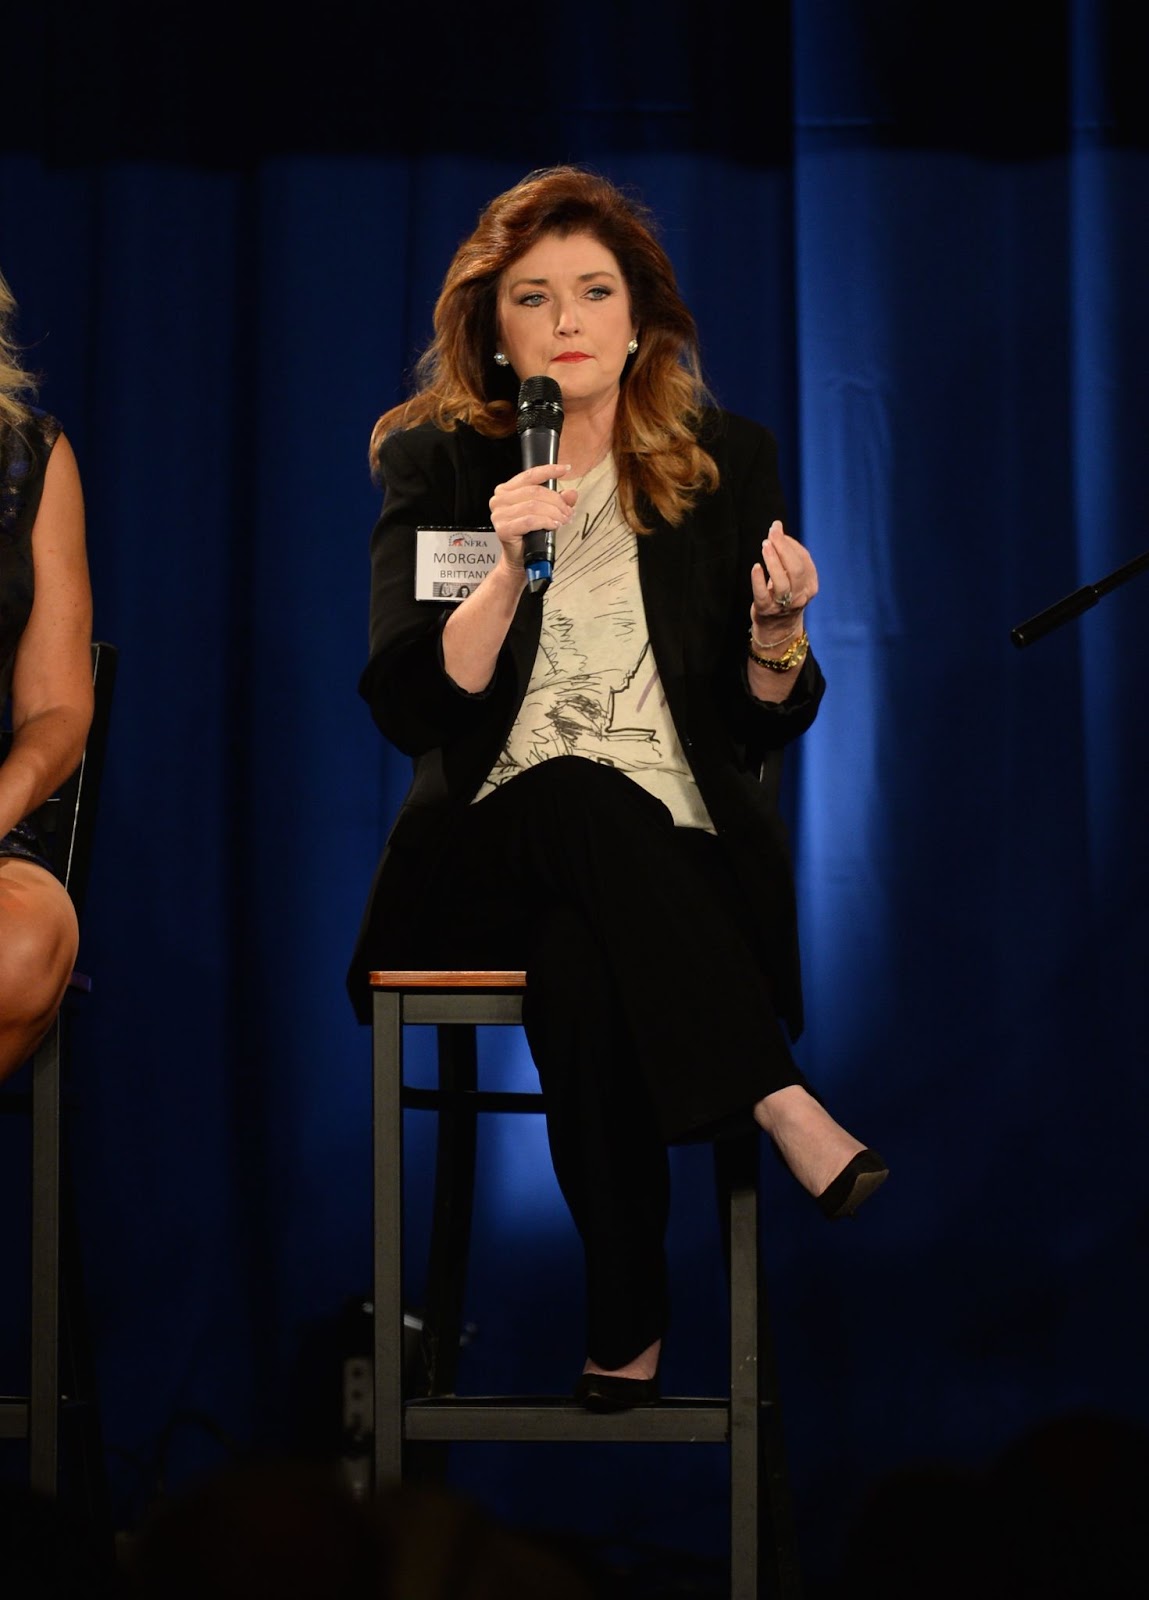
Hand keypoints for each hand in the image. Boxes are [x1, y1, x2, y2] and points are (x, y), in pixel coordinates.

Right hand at [489, 463, 577, 569]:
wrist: (520, 560)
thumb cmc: (530, 535)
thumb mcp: (547, 513)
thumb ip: (559, 501)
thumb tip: (572, 493)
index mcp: (507, 490)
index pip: (529, 475)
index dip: (549, 470)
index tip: (565, 469)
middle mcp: (499, 499)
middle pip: (535, 492)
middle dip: (556, 501)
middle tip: (568, 512)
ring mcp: (499, 514)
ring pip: (533, 506)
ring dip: (553, 513)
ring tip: (563, 520)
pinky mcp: (503, 529)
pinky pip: (529, 521)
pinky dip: (545, 522)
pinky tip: (553, 525)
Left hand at [749, 520, 817, 647]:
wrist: (777, 629)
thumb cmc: (783, 595)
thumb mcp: (792, 577)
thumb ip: (787, 554)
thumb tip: (777, 526)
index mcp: (811, 585)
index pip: (804, 560)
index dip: (790, 543)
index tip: (777, 530)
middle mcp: (801, 596)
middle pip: (795, 569)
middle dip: (783, 548)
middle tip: (772, 533)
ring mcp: (784, 605)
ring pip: (782, 581)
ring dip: (773, 561)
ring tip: (765, 545)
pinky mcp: (766, 610)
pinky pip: (763, 594)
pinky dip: (759, 580)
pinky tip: (756, 567)